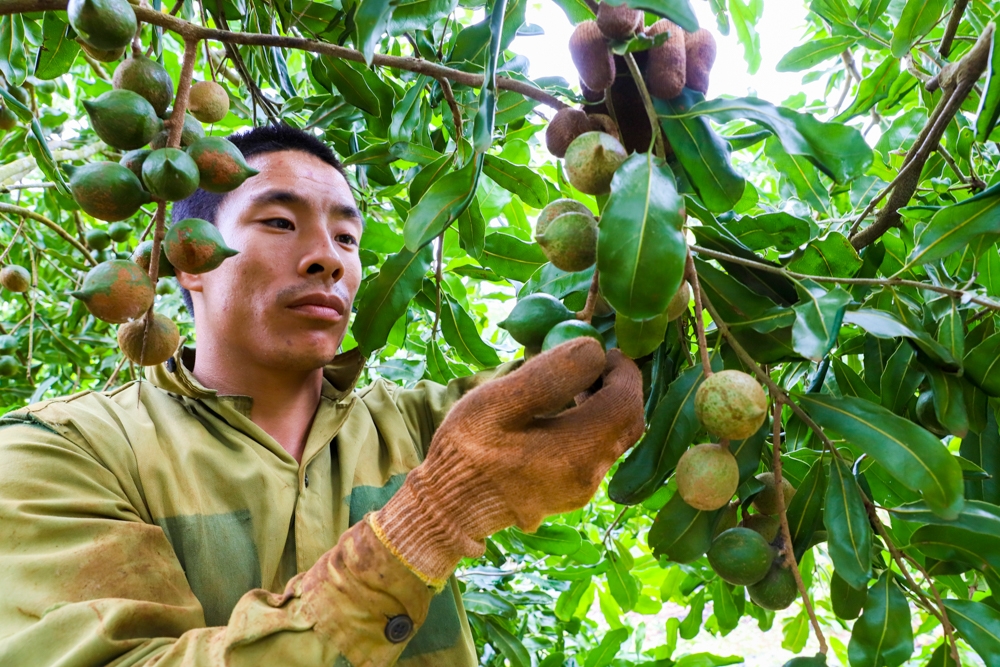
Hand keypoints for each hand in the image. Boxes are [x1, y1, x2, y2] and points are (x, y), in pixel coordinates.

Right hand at [370, 337, 644, 587]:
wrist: (448, 510)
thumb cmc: (467, 451)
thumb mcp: (498, 403)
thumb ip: (548, 375)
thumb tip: (593, 350)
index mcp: (577, 451)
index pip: (626, 402)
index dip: (623, 370)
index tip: (602, 350)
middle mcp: (589, 475)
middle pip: (628, 422)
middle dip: (618, 387)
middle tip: (590, 363)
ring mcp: (581, 489)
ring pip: (613, 439)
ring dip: (603, 407)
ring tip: (571, 385)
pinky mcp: (570, 495)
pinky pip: (596, 454)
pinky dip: (590, 427)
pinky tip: (560, 415)